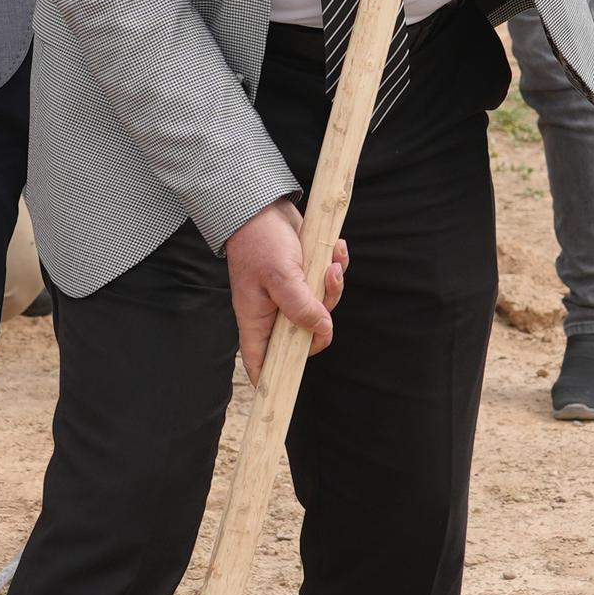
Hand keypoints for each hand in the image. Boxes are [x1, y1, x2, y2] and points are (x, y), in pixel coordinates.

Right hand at [222, 198, 346, 379]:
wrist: (263, 205)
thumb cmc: (261, 242)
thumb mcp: (281, 276)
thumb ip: (301, 307)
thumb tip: (322, 331)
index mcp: (257, 320)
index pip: (261, 364)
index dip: (273, 381)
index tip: (287, 389)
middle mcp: (273, 313)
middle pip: (304, 338)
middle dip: (324, 318)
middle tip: (327, 287)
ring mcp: (289, 296)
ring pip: (321, 310)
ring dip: (333, 286)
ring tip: (333, 262)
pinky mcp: (304, 277)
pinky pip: (326, 285)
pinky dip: (335, 269)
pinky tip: (336, 250)